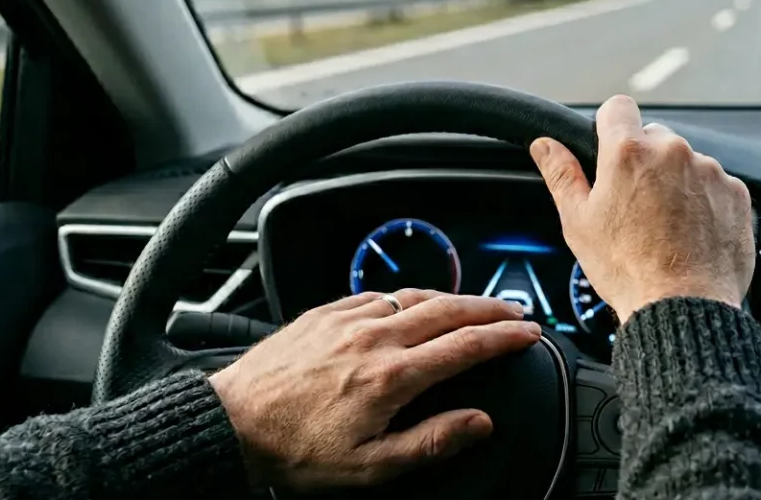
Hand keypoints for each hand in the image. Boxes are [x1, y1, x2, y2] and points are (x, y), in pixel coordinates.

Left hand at [208, 290, 539, 490]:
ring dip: (452, 297)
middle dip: (491, 307)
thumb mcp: (371, 467)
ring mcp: (347, 318)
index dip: (506, 336)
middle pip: (449, 308)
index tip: (529, 333)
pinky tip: (412, 304)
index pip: (467, 345)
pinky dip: (407, 296)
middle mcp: (374, 336)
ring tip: (473, 306)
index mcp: (392, 375)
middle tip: (515, 312)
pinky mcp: (323, 312)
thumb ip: (432, 442)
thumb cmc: (294, 451)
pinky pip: (377, 293)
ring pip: (414, 294)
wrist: (230, 425)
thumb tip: (479, 423)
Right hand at [530, 94, 753, 321]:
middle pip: (654, 137)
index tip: (609, 150)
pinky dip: (704, 202)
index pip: (617, 108)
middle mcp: (673, 152)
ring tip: (665, 227)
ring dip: (675, 183)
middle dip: (643, 162)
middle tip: (634, 206)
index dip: (609, 127)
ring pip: (686, 163)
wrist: (682, 307)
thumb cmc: (628, 270)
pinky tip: (690, 234)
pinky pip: (715, 185)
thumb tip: (545, 145)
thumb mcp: (578, 222)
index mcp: (629, 152)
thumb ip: (561, 174)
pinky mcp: (736, 193)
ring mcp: (709, 171)